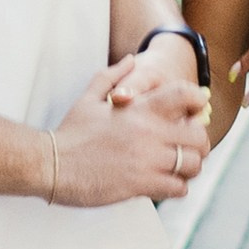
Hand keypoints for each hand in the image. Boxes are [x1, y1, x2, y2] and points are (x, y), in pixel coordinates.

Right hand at [48, 56, 208, 205]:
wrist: (50, 164)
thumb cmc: (70, 132)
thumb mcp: (89, 97)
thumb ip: (113, 76)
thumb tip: (131, 59)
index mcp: (139, 109)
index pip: (185, 96)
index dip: (198, 104)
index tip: (193, 114)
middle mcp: (149, 132)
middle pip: (199, 137)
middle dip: (198, 144)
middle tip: (188, 150)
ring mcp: (147, 160)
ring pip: (192, 165)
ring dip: (189, 169)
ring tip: (178, 170)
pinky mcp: (140, 184)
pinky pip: (177, 188)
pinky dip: (176, 188)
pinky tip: (164, 185)